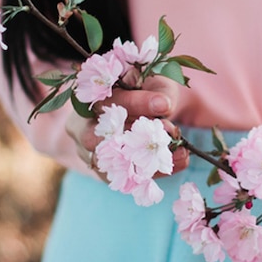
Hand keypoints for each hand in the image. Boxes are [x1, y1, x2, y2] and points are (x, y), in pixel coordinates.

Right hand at [65, 76, 189, 179]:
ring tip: (181, 152)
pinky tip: (179, 161)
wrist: (143, 108)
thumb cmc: (146, 90)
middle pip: (96, 139)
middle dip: (135, 138)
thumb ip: (158, 92)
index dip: (137, 103)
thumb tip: (164, 107)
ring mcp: (89, 153)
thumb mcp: (154, 83)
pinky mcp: (104, 172)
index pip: (108, 101)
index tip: (165, 104)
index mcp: (89, 97)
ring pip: (110, 163)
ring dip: (148, 160)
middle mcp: (81, 127)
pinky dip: (154, 171)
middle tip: (170, 132)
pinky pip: (125, 178)